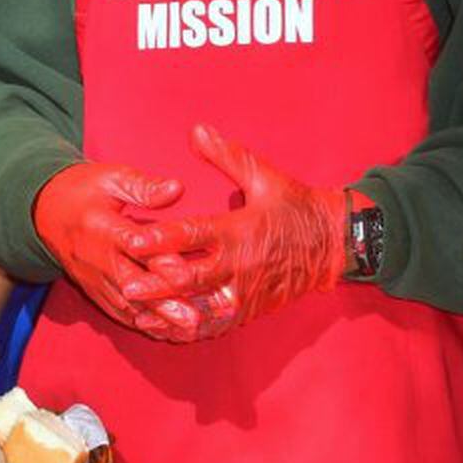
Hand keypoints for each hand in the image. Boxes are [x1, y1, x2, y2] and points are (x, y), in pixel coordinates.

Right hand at [32, 161, 204, 338]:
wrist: (44, 210)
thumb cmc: (84, 190)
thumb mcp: (112, 178)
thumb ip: (145, 187)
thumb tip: (177, 188)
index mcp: (103, 226)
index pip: (134, 246)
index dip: (160, 260)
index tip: (187, 275)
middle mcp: (97, 257)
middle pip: (133, 284)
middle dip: (163, 304)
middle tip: (192, 319)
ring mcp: (93, 277)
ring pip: (127, 304)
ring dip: (156, 319)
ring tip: (186, 332)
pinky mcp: (92, 290)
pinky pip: (116, 311)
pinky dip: (140, 324)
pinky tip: (164, 332)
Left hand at [119, 126, 345, 335]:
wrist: (336, 244)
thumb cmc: (296, 207)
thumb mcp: (265, 177)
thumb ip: (228, 156)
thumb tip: (197, 130)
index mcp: (239, 231)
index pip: (194, 235)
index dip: (163, 238)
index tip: (133, 239)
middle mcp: (240, 265)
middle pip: (193, 278)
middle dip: (157, 283)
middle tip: (126, 286)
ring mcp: (246, 291)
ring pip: (203, 307)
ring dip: (171, 313)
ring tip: (139, 317)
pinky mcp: (252, 309)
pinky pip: (219, 323)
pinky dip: (194, 329)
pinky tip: (169, 332)